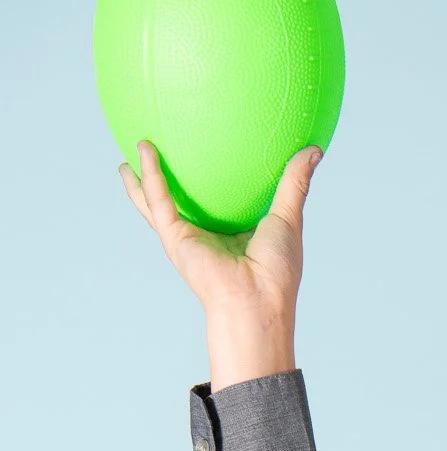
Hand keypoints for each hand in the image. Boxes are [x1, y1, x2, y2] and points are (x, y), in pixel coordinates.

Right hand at [117, 138, 321, 321]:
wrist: (257, 301)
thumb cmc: (277, 272)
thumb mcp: (289, 218)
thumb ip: (295, 183)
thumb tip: (313, 149)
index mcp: (235, 234)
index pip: (221, 202)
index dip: (213, 180)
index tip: (208, 152)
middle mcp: (209, 236)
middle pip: (183, 203)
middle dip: (167, 182)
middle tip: (156, 152)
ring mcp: (189, 239)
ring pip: (157, 203)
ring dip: (141, 179)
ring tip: (129, 153)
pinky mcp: (176, 241)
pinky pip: (158, 202)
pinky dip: (149, 177)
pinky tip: (143, 150)